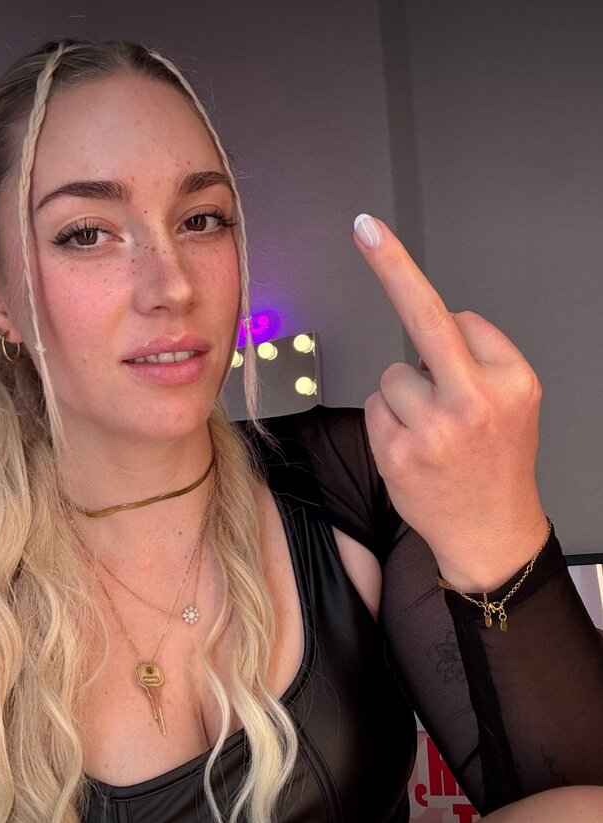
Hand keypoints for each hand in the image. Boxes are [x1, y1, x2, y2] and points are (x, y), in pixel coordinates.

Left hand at [353, 214, 548, 592]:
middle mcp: (476, 400)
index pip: (461, 320)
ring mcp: (434, 428)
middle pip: (425, 317)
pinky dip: (387, 421)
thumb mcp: (517, 403)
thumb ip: (480, 360)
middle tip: (367, 229)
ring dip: (404, 395)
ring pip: (392, 374)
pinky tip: (414, 447)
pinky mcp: (398, 452)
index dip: (448, 331)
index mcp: (513, 380)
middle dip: (393, 266)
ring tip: (432, 431)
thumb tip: (430, 326)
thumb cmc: (498, 463)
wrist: (491, 531)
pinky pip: (375, 406)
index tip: (393, 247)